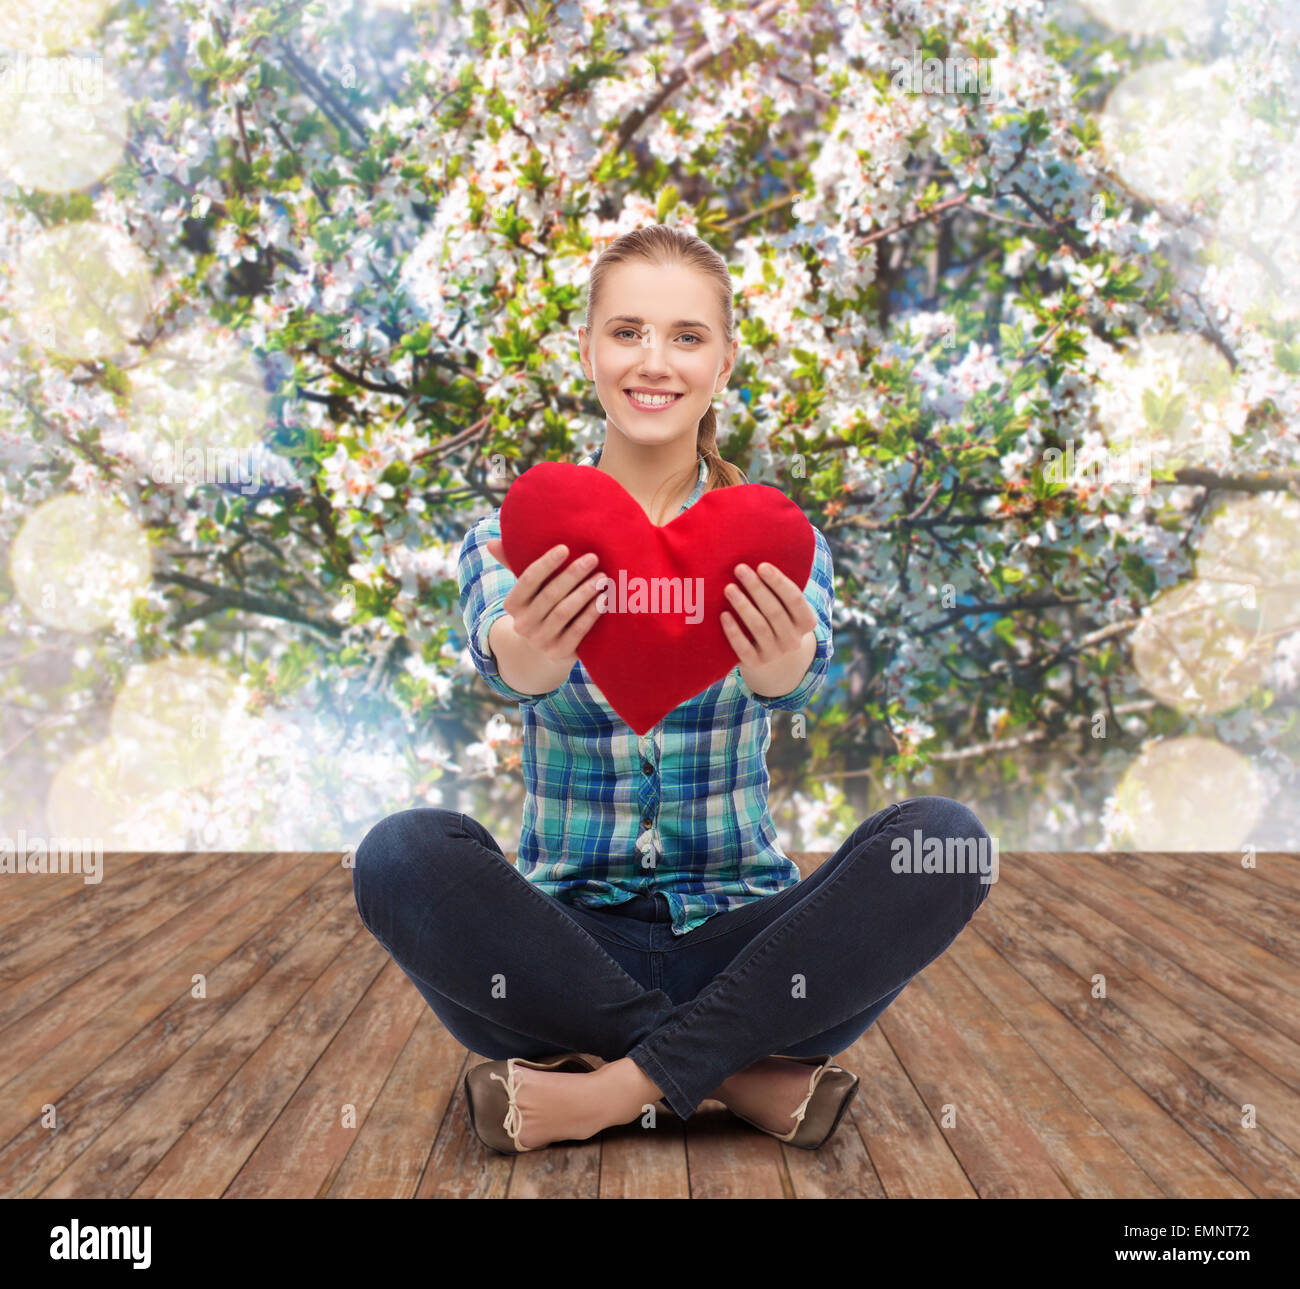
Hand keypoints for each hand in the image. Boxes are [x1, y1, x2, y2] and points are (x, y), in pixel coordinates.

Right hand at [485, 538, 606, 665]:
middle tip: (592, 558)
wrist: (542, 651)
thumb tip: (490, 542)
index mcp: (512, 604)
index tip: (565, 548)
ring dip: (585, 592)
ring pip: (564, 612)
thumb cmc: (538, 608)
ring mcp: (540, 640)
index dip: (546, 564)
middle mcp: (523, 624)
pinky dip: (591, 614)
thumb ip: (511, 564)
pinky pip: (577, 631)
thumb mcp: (526, 590)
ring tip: (602, 577)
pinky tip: (604, 599)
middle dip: (572, 575)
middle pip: (549, 595)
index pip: (528, 580)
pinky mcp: (559, 652)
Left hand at [720, 561, 815, 668]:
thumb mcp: (787, 609)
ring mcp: (775, 654)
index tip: (761, 566)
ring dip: (743, 605)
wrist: (774, 660)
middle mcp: (793, 640)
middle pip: (774, 612)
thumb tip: (762, 552)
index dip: (778, 582)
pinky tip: (723, 615)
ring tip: (729, 588)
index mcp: (806, 623)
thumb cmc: (777, 620)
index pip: (795, 599)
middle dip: (756, 588)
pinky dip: (733, 631)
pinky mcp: (755, 664)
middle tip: (739, 569)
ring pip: (759, 627)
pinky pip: (743, 648)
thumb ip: (780, 590)